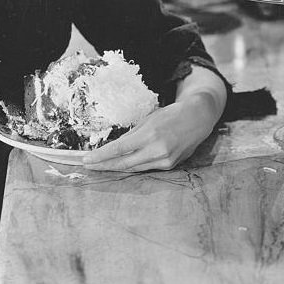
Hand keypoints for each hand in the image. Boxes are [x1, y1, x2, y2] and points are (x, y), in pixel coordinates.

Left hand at [82, 73, 224, 171]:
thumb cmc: (171, 114)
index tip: (86, 159)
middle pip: (124, 163)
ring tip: (100, 166)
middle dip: (104, 166)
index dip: (101, 156)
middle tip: (88, 166)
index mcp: (150, 134)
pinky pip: (146, 168)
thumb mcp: (148, 119)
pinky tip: (122, 164)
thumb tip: (115, 148)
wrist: (198, 118)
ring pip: (134, 168)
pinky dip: (133, 166)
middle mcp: (157, 150)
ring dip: (116, 168)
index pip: (119, 149)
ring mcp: (165, 160)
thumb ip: (132, 135)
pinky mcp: (170, 166)